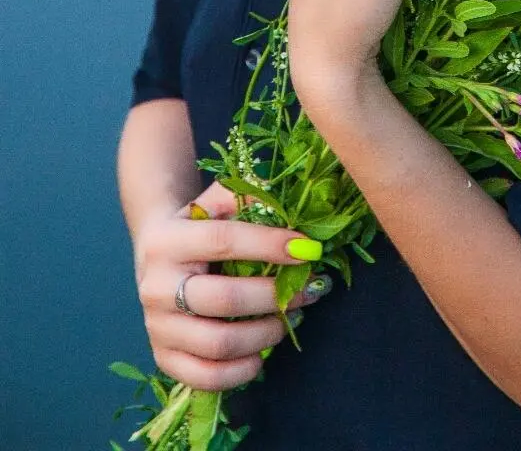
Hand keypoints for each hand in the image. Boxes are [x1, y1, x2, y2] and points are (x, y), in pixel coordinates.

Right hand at [133, 181, 330, 390]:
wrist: (155, 253)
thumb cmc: (199, 224)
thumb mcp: (217, 201)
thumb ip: (250, 196)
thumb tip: (294, 211)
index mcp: (167, 241)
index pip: (223, 240)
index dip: (269, 245)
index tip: (309, 249)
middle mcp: (156, 285)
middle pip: (225, 299)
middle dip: (276, 296)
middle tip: (310, 288)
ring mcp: (156, 326)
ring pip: (220, 343)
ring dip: (267, 333)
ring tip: (291, 317)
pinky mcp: (163, 357)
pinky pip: (207, 377)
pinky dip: (243, 370)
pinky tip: (263, 351)